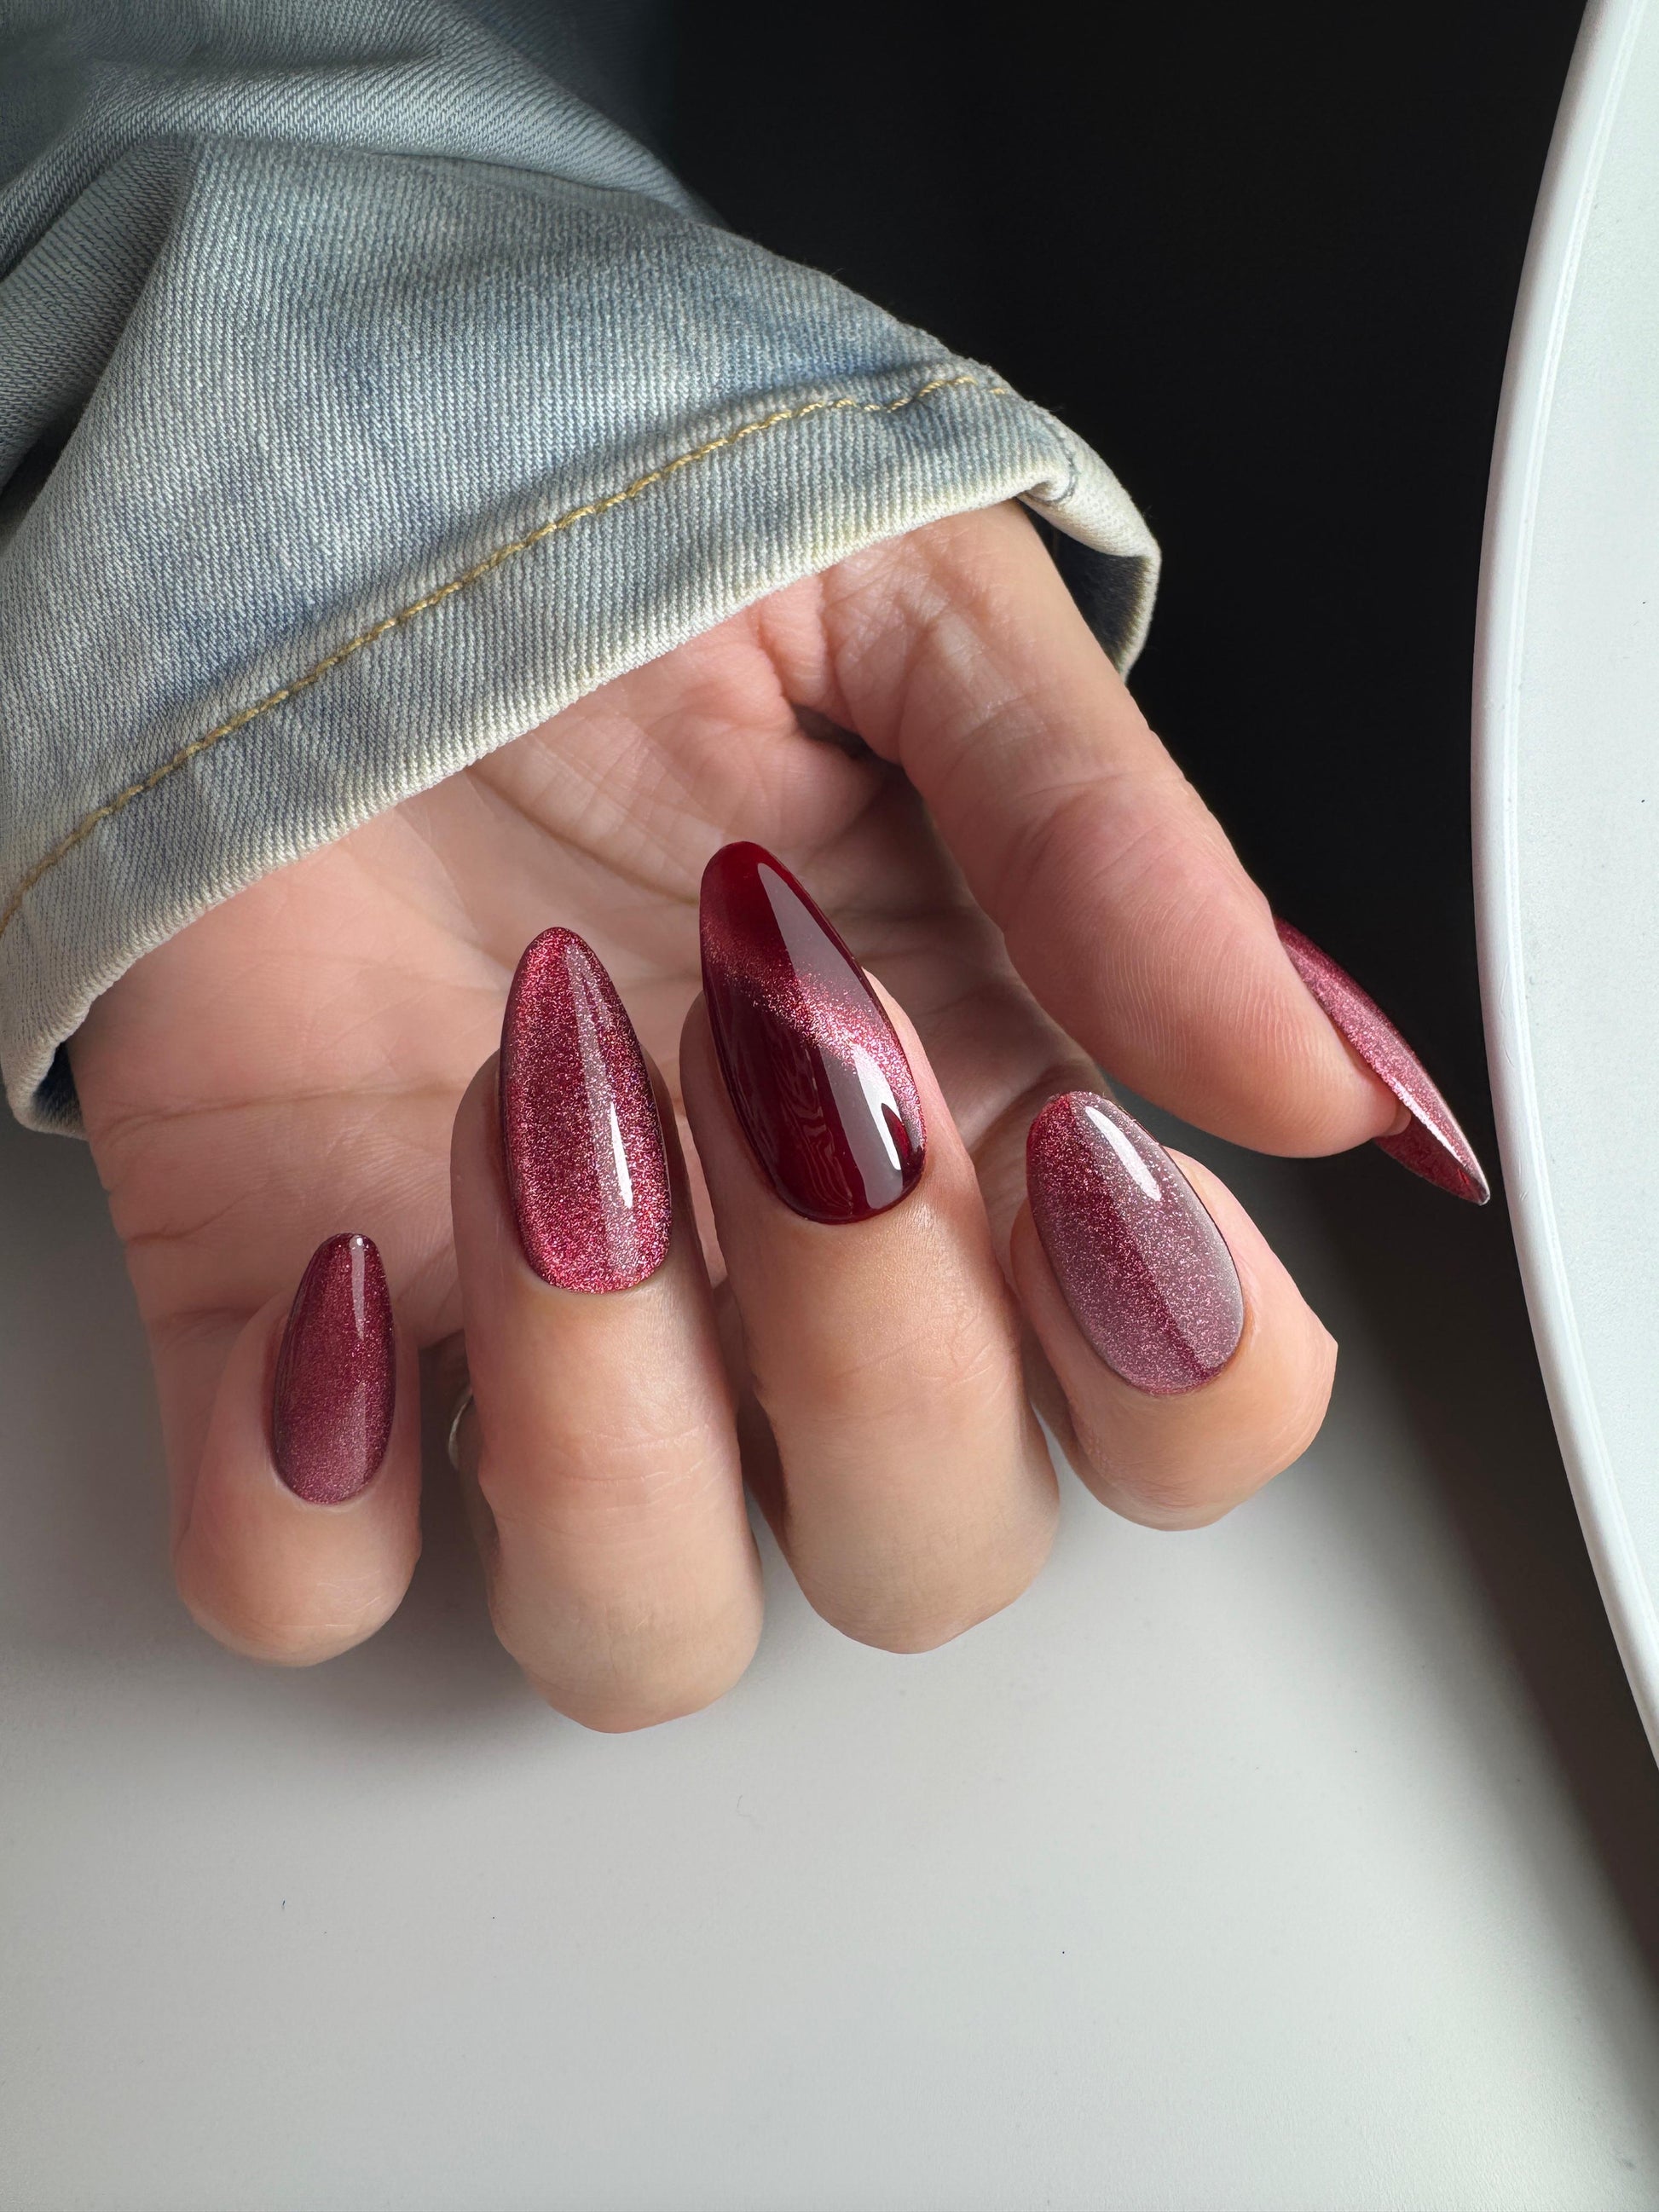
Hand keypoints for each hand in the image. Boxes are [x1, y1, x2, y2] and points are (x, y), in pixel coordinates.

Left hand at [71, 502, 1398, 1725]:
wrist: (313, 514)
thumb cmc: (621, 562)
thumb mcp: (909, 617)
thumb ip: (1112, 848)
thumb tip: (1318, 1083)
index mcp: (970, 1133)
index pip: (1177, 1415)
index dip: (1174, 1363)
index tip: (1077, 1157)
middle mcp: (775, 1294)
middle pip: (924, 1555)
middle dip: (874, 1340)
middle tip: (778, 1050)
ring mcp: (531, 1345)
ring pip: (638, 1631)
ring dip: (606, 1419)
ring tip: (540, 1110)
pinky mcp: (282, 1342)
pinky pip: (301, 1582)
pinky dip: (306, 1499)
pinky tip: (337, 1254)